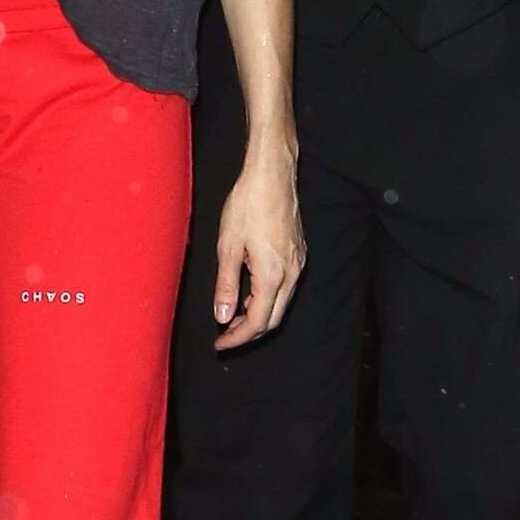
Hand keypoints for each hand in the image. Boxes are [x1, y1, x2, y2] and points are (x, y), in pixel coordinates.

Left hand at [212, 146, 305, 350]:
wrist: (272, 176)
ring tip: (232, 315)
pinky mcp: (298, 253)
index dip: (238, 338)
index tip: (220, 344)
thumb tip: (223, 317)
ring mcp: (298, 263)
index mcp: (273, 275)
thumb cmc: (248, 205)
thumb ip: (226, 285)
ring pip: (280, 303)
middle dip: (249, 331)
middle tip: (224, 335)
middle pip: (274, 318)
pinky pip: (284, 287)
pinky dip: (267, 297)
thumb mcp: (228, 246)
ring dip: (258, 314)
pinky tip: (249, 291)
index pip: (258, 322)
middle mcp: (291, 274)